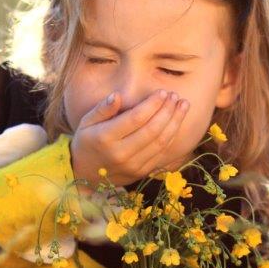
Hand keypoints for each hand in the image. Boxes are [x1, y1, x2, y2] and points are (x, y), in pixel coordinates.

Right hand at [70, 89, 189, 188]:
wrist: (84, 175)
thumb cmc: (86, 142)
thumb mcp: (86, 122)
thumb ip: (102, 109)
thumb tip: (118, 96)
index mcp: (105, 138)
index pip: (135, 118)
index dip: (152, 104)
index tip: (163, 92)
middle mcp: (120, 153)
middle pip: (152, 130)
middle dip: (167, 111)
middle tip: (176, 96)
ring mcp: (132, 165)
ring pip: (160, 142)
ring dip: (175, 122)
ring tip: (184, 106)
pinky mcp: (141, 172)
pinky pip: (161, 153)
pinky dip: (172, 136)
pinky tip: (177, 122)